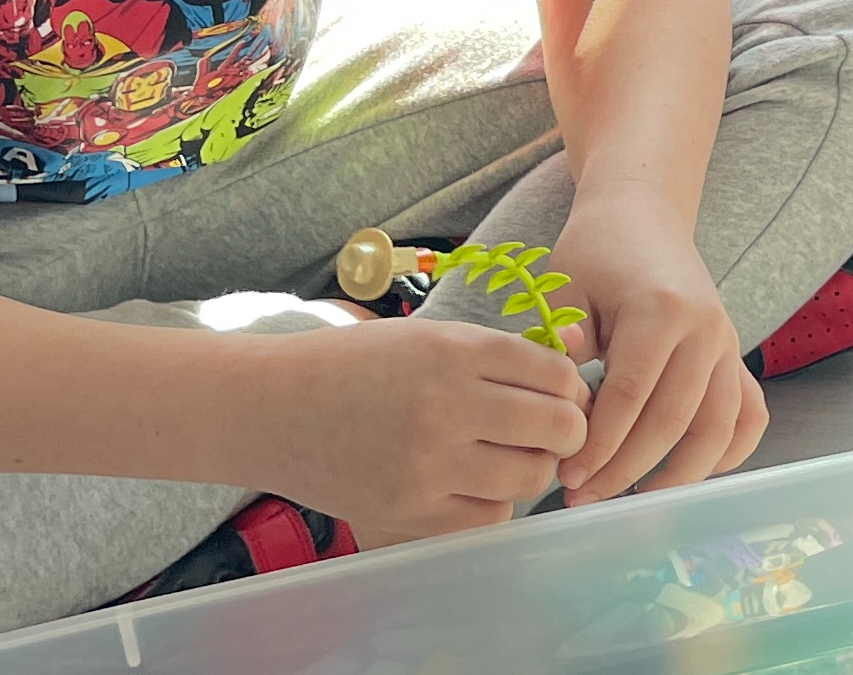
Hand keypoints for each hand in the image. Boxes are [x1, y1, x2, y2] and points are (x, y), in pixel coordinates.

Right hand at [254, 315, 584, 543]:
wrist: (270, 409)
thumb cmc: (358, 366)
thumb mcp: (431, 337)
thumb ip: (505, 351)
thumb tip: (581, 347)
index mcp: (454, 353)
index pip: (556, 374)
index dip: (570, 386)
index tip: (559, 393)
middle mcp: (445, 408)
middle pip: (559, 428)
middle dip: (566, 428)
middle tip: (548, 428)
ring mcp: (426, 466)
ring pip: (531, 477)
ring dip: (532, 466)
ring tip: (508, 453)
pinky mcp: (409, 512)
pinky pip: (489, 516)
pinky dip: (492, 501)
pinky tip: (471, 480)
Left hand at [548, 199, 763, 505]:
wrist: (642, 217)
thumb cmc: (597, 253)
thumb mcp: (566, 286)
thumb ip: (562, 339)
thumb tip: (560, 389)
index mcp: (660, 310)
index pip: (631, 395)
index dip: (600, 444)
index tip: (568, 476)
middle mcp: (705, 330)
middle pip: (674, 420)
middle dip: (627, 469)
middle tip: (584, 496)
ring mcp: (727, 345)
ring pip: (718, 427)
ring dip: (679, 474)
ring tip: (634, 499)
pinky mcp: (735, 357)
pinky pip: (750, 415)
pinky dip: (731, 451)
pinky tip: (694, 474)